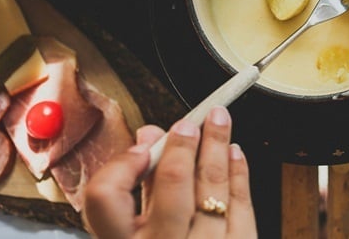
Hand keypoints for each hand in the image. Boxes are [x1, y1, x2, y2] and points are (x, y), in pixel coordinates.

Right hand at [83, 106, 256, 237]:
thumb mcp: (130, 233)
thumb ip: (136, 186)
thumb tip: (148, 137)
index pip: (105, 197)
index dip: (122, 165)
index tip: (141, 146)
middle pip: (172, 186)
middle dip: (184, 145)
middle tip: (191, 121)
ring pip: (213, 192)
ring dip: (218, 149)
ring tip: (221, 121)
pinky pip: (243, 210)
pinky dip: (239, 177)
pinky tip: (235, 154)